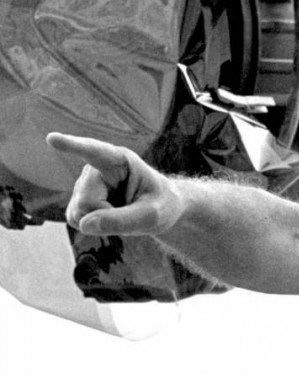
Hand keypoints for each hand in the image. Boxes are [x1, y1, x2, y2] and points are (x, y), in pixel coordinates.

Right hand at [46, 133, 182, 235]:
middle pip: (86, 201)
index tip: (53, 138)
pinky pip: (75, 221)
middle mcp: (95, 168)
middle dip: (106, 215)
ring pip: (78, 214)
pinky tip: (108, 217)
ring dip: (100, 222)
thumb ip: (123, 221)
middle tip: (130, 211)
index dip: (73, 146)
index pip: (93, 151)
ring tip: (120, 211)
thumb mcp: (152, 215)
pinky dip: (94, 227)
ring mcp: (83, 184)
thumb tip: (84, 225)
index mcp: (118, 160)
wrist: (159, 209)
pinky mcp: (77, 200)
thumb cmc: (160, 205)